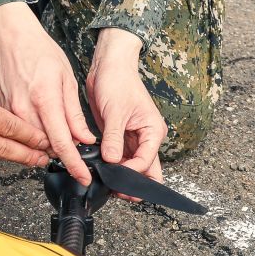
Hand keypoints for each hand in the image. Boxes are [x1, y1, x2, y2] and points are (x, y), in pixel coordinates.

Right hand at [0, 1, 97, 184]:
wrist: (11, 38)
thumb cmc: (40, 52)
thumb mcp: (67, 79)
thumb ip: (74, 113)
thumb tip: (85, 139)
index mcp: (44, 99)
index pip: (62, 142)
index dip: (74, 164)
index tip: (83, 176)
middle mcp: (23, 110)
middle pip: (44, 148)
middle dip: (61, 156)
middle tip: (75, 152)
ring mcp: (8, 112)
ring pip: (29, 145)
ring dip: (46, 148)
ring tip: (57, 136)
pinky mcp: (0, 113)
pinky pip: (17, 135)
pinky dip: (31, 138)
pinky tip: (40, 129)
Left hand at [86, 29, 166, 181]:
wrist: (109, 66)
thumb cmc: (118, 81)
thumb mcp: (115, 111)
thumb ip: (114, 138)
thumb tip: (111, 161)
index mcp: (153, 131)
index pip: (146, 161)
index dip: (131, 172)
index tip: (115, 176)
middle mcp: (146, 137)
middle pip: (145, 169)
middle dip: (132, 182)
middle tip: (116, 190)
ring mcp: (133, 139)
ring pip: (131, 166)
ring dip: (120, 174)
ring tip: (106, 181)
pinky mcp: (119, 137)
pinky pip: (118, 157)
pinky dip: (111, 165)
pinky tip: (101, 169)